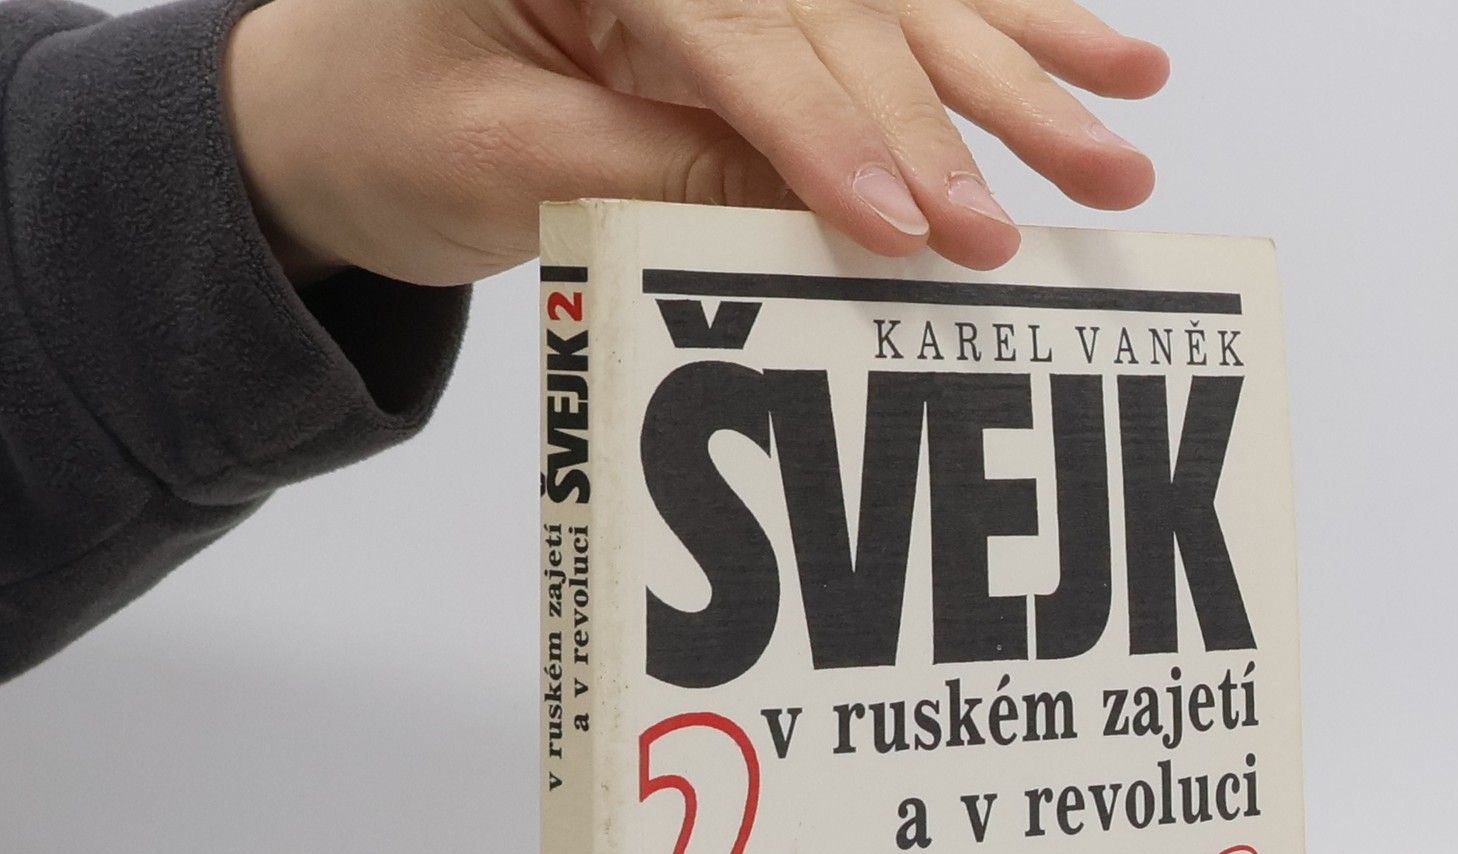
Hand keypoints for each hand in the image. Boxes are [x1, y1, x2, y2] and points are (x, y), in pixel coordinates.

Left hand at [223, 0, 1169, 286]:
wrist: (337, 108)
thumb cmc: (386, 126)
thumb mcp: (501, 159)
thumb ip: (655, 171)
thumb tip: (811, 209)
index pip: (732, 26)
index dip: (825, 130)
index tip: (902, 228)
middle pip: (841, 3)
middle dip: (947, 113)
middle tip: (1043, 207)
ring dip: (1016, 62)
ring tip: (1121, 122)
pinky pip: (890, 2)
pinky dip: (996, 30)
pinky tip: (1095, 52)